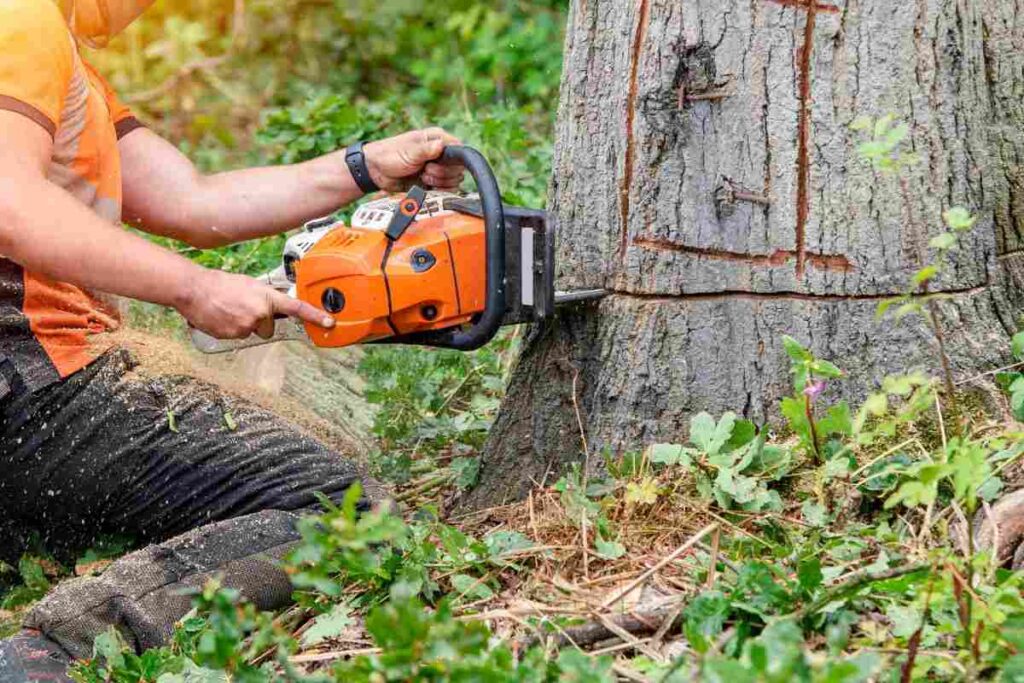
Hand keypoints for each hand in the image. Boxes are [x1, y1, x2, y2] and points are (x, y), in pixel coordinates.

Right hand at [177, 269, 334, 339]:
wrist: (194, 289)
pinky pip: (238, 336)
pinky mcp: (234, 335)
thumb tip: (272, 307)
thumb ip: (264, 297)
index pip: (296, 308)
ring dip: (243, 324)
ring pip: (252, 332)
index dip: (314, 316)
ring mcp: (247, 326)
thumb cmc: (220, 284)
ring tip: (228, 310)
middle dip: (259, 321)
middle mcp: (261, 313)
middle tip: (241, 307)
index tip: (329, 323)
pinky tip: (221, 317)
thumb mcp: (248, 285)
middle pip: (268, 327)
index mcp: (267, 297)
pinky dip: (231, 329)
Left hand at [363, 128, 465, 191]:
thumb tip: (441, 146)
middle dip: (442, 173)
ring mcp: (438, 168)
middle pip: (458, 168)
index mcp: (437, 139)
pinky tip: (425, 185)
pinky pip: (446, 189)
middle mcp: (441, 153)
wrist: (376, 171)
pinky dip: (437, 190)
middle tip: (425, 170)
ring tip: (422, 176)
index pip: (459, 150)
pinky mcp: (433, 181)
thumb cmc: (389, 155)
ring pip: (454, 180)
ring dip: (438, 182)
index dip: (452, 160)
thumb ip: (426, 150)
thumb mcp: (408, 152)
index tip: (437, 162)